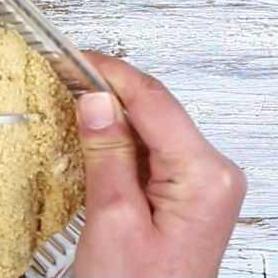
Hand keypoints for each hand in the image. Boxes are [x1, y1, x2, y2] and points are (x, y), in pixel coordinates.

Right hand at [73, 53, 245, 277]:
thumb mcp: (112, 220)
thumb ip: (107, 154)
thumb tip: (96, 99)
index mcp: (205, 175)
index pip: (154, 102)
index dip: (109, 73)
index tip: (71, 57)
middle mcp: (216, 173)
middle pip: (156, 110)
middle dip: (109, 91)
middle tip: (61, 75)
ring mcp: (206, 184)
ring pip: (153, 128)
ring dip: (112, 115)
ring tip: (68, 100)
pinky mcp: (190, 195)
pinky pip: (154, 152)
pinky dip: (122, 141)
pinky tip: (92, 138)